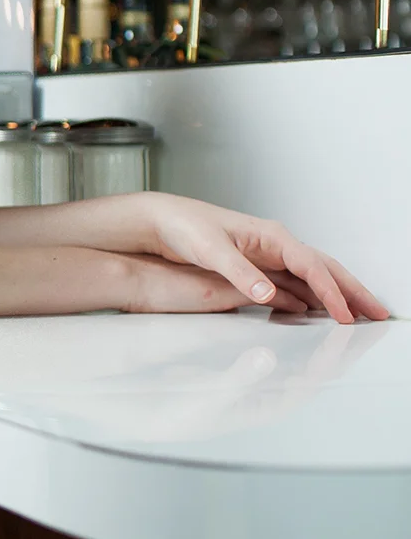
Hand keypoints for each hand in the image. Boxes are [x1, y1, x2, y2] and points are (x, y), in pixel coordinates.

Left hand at [138, 193, 389, 323]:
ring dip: (335, 297)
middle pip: (324, 269)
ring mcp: (268, 257)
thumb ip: (239, 272)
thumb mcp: (210, 250)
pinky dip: (310, 300)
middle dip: (352, 292)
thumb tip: (268, 294)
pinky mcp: (257, 268)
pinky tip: (319, 314)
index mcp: (271, 236)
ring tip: (359, 318)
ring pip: (312, 278)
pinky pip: (293, 285)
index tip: (345, 315)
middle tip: (378, 314)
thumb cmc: (183, 226)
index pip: (312, 266)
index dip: (331, 292)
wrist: (161, 221)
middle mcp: (275, 245)